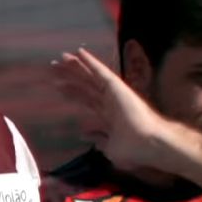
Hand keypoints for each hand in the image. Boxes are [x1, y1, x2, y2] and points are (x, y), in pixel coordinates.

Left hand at [53, 48, 174, 173]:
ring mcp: (113, 93)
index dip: (73, 92)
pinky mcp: (116, 86)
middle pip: (85, 85)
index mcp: (108, 115)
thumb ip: (98, 139)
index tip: (58, 85)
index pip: (87, 99)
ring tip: (60, 57)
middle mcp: (109, 101)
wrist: (147, 144)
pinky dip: (90, 61)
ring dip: (76, 66)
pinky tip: (79, 52)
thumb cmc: (133, 149)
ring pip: (90, 76)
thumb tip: (84, 135)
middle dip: (70, 76)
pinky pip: (101, 71)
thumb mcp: (110, 148)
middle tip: (53, 67)